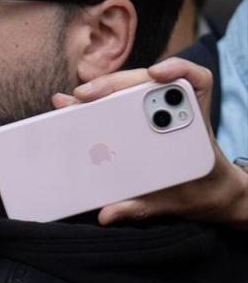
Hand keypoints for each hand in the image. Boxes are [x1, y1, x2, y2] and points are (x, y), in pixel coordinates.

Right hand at [56, 58, 247, 228]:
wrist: (210, 198)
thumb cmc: (200, 194)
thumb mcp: (174, 203)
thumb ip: (142, 206)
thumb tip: (106, 213)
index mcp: (194, 127)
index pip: (197, 82)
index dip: (178, 69)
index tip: (155, 74)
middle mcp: (175, 115)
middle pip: (147, 83)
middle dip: (114, 84)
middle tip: (85, 94)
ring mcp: (155, 118)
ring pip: (130, 91)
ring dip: (101, 92)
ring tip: (73, 100)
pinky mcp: (140, 125)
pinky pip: (119, 106)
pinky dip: (97, 105)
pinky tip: (76, 107)